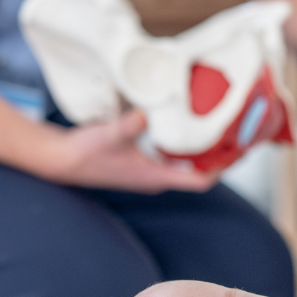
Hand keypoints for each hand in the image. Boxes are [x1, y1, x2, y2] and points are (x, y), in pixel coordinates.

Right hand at [36, 110, 218, 192]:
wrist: (59, 160)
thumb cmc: (83, 153)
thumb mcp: (109, 135)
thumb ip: (129, 126)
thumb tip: (145, 115)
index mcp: (155, 176)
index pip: (199, 181)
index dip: (221, 168)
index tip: (237, 151)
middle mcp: (155, 177)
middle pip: (197, 172)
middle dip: (216, 155)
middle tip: (233, 132)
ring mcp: (147, 171)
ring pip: (184, 163)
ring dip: (200, 149)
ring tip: (216, 126)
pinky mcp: (139, 162)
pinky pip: (170, 155)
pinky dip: (181, 143)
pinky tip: (182, 124)